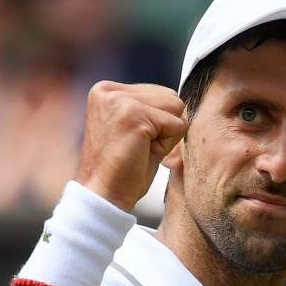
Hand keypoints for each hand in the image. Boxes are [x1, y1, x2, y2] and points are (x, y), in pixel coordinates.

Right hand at [75, 81, 186, 210]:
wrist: (104, 196)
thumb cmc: (122, 169)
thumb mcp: (133, 127)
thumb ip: (149, 108)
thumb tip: (181, 102)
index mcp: (106, 90)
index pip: (160, 92)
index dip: (157, 122)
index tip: (132, 141)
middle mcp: (109, 90)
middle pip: (170, 96)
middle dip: (164, 126)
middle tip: (138, 147)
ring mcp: (120, 100)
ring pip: (176, 107)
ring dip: (166, 135)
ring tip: (140, 149)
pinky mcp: (133, 115)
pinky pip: (177, 125)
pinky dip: (168, 145)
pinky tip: (143, 153)